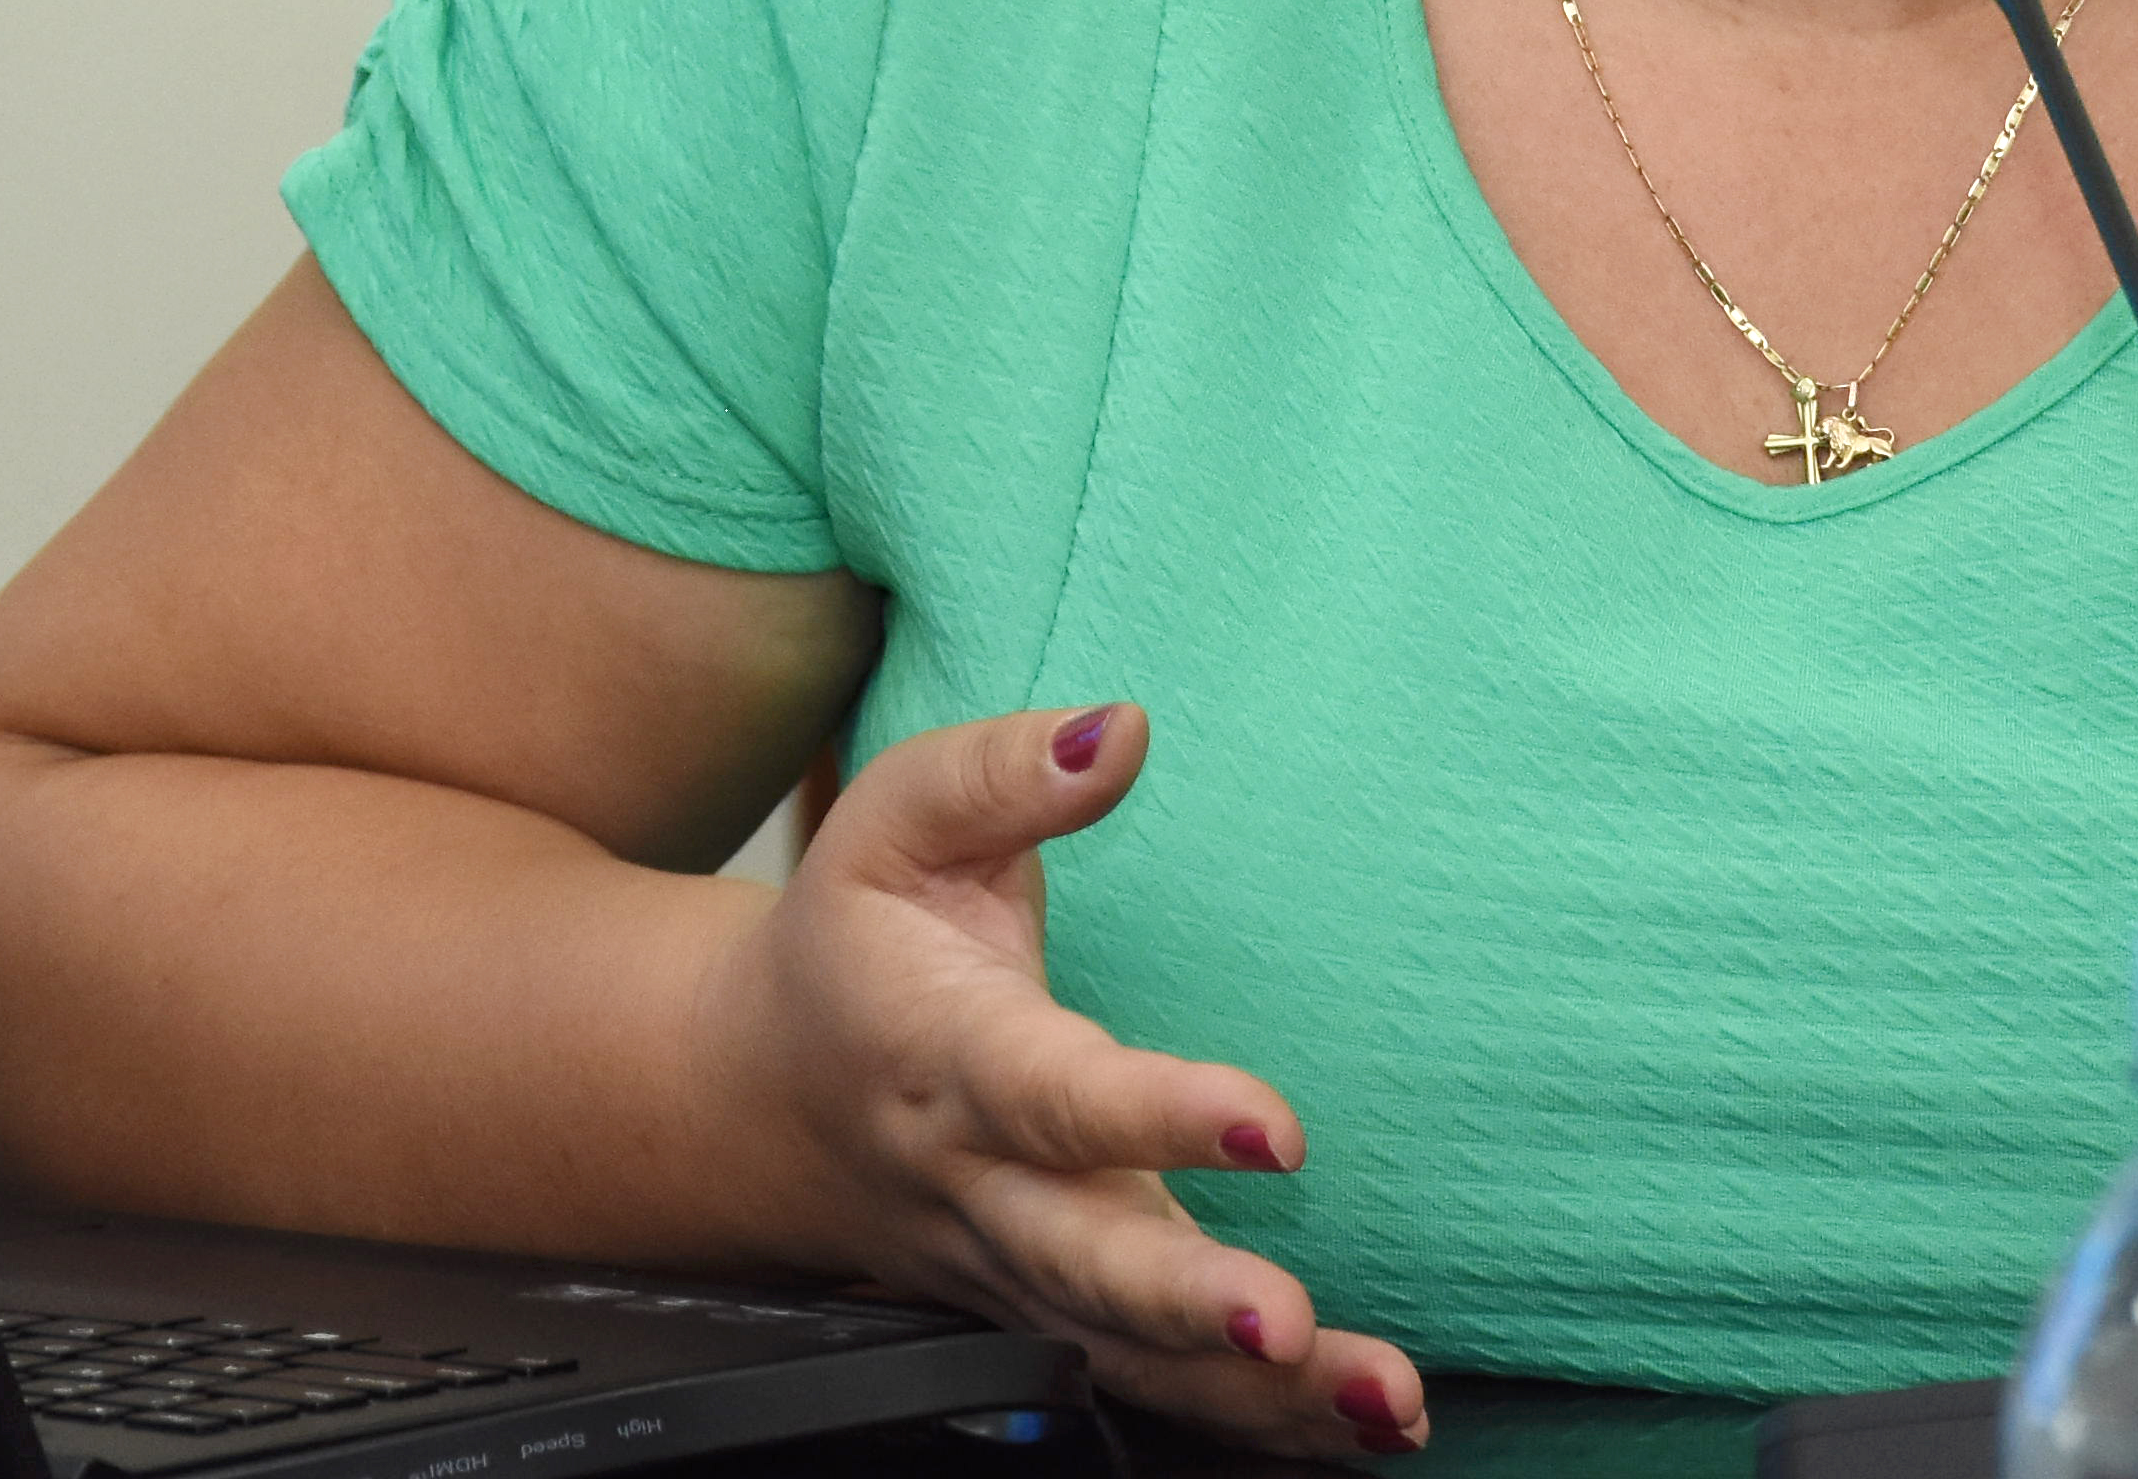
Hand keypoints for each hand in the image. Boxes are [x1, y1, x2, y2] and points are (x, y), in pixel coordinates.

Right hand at [713, 702, 1425, 1454]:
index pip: (1055, 1096)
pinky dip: (1255, 1428)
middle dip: (1188, 1305)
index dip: (1160, 1114)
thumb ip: (1006, 772)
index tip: (1276, 1124)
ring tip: (1383, 1406)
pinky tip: (1368, 1432)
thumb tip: (1122, 730)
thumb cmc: (857, 943)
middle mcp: (983, 1189)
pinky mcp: (1054, 1318)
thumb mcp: (899, 820)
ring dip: (1255, 1397)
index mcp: (948, 1060)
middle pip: (1084, 1266)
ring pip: (1127, 1357)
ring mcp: (1017, 1272)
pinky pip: (1149, 1393)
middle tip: (1291, 1322)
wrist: (754, 1093)